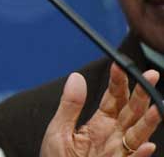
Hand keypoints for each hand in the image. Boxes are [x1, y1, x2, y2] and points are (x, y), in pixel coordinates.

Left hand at [40, 63, 160, 156]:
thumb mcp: (59, 130)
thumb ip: (70, 106)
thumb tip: (77, 77)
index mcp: (99, 124)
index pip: (114, 99)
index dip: (118, 82)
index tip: (120, 65)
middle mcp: (112, 136)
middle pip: (131, 112)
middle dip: (141, 94)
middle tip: (150, 75)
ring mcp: (117, 153)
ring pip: (137, 135)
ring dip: (149, 122)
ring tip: (157, 106)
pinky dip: (141, 155)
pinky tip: (148, 145)